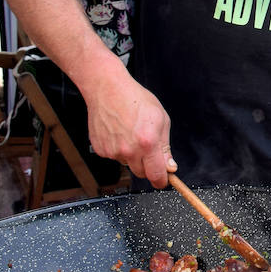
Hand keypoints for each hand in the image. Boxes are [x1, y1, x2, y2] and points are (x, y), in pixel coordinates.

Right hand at [82, 73, 174, 187]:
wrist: (108, 90)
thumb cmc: (135, 100)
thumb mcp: (161, 119)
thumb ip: (165, 147)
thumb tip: (170, 167)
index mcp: (147, 142)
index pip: (156, 174)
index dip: (162, 180)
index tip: (164, 181)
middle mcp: (129, 150)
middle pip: (142, 173)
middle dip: (148, 166)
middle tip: (148, 148)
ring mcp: (112, 151)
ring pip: (128, 164)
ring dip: (132, 156)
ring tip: (131, 133)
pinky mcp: (101, 150)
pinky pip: (114, 157)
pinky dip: (118, 149)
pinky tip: (119, 133)